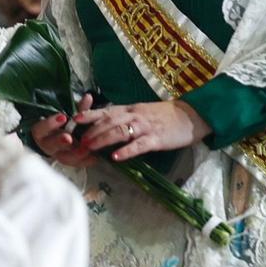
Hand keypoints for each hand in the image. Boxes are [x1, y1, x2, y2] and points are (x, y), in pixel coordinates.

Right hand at [31, 93, 105, 168]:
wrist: (62, 139)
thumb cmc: (63, 125)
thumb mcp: (69, 114)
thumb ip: (78, 108)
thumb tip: (88, 97)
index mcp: (42, 132)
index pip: (40, 128)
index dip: (50, 124)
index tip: (63, 117)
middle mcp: (48, 145)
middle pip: (51, 145)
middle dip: (60, 141)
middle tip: (69, 138)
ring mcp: (58, 155)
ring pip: (64, 158)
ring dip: (75, 154)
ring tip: (85, 149)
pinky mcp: (70, 162)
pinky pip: (76, 164)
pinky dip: (86, 161)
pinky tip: (94, 157)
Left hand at [75, 100, 209, 162]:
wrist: (191, 116)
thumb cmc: (165, 116)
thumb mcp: (142, 112)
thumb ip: (126, 118)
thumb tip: (106, 126)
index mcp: (131, 109)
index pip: (106, 110)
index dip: (90, 114)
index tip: (74, 118)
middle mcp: (135, 115)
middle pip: (109, 121)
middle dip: (92, 131)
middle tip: (78, 141)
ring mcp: (146, 127)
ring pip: (120, 131)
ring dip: (103, 139)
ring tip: (90, 147)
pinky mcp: (156, 139)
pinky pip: (139, 145)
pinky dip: (126, 151)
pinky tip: (115, 157)